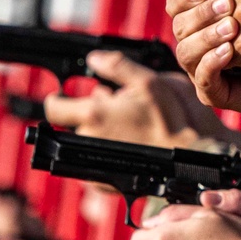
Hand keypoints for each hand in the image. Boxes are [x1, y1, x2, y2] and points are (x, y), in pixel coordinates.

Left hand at [44, 52, 206, 148]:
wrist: (187, 157)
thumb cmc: (169, 120)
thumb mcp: (147, 82)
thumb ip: (116, 66)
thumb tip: (93, 57)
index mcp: (93, 115)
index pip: (53, 108)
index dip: (56, 100)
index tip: (62, 97)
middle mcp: (88, 140)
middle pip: (75, 123)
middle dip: (90, 114)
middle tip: (116, 111)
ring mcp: (94, 163)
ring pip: (87, 141)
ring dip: (99, 133)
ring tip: (127, 129)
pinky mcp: (102, 181)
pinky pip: (95, 162)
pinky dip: (105, 153)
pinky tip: (126, 147)